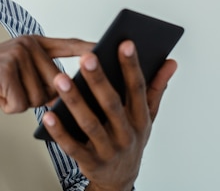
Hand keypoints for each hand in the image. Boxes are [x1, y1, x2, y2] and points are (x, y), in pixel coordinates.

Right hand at [0, 35, 95, 112]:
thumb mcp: (19, 71)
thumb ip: (43, 75)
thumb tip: (67, 92)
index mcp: (34, 42)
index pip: (69, 45)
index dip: (90, 49)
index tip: (111, 48)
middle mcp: (28, 44)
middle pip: (55, 84)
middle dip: (37, 96)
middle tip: (12, 87)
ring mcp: (16, 55)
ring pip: (39, 97)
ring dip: (20, 102)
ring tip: (1, 89)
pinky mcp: (5, 71)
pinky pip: (21, 103)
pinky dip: (8, 107)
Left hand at [41, 40, 177, 190]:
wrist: (120, 179)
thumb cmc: (131, 138)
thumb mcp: (148, 116)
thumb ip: (156, 88)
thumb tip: (170, 62)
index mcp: (140, 118)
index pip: (137, 88)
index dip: (132, 66)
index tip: (125, 43)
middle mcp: (127, 134)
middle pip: (111, 104)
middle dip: (99, 80)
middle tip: (86, 57)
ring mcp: (108, 150)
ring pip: (90, 124)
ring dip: (75, 101)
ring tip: (60, 79)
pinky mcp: (90, 163)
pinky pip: (73, 146)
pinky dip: (60, 132)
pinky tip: (48, 114)